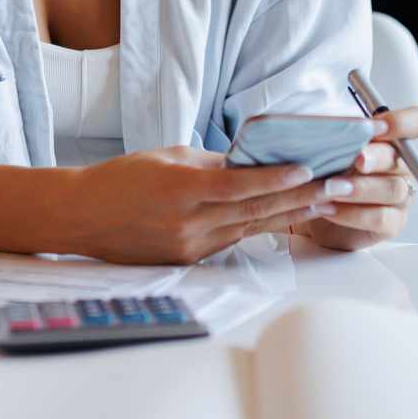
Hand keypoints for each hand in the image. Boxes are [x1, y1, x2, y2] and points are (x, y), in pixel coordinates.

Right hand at [64, 146, 334, 264]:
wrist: (81, 217)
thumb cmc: (121, 178)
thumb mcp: (167, 156)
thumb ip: (211, 162)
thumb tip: (251, 162)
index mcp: (180, 191)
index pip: (238, 186)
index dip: (276, 179)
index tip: (309, 170)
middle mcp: (187, 224)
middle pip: (253, 211)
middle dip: (299, 198)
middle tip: (336, 187)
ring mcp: (188, 247)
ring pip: (248, 229)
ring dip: (288, 215)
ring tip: (323, 202)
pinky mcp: (187, 261)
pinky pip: (230, 241)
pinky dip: (257, 226)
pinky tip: (286, 216)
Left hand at [301, 106, 417, 251]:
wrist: (308, 212)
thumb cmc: (322, 173)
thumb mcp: (323, 148)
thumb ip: (335, 134)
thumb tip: (331, 122)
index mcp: (389, 141)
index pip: (416, 123)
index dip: (403, 122)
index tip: (376, 126)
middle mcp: (400, 167)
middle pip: (403, 157)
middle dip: (377, 157)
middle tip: (357, 159)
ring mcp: (400, 196)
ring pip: (394, 189)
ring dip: (361, 188)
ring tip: (330, 187)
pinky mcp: (392, 223)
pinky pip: (381, 218)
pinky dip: (352, 213)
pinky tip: (327, 207)